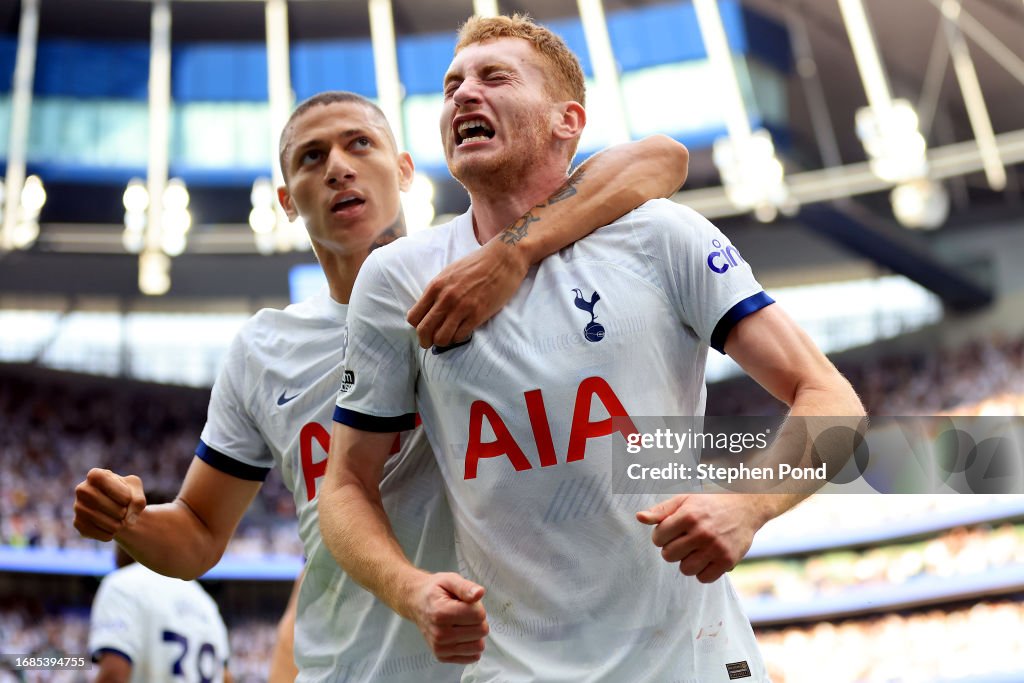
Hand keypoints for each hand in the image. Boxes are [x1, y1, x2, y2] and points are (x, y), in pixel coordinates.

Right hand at [73, 468, 146, 541]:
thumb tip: (128, 519)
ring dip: (115, 524)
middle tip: (124, 513)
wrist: (120, 511)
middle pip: (95, 499)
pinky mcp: (77, 523)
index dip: (117, 491)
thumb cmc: (127, 495)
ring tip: (122, 523)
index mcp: (95, 475)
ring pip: (94, 517)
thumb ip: (138, 500)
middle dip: (117, 510)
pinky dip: (107, 534)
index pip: (101, 479)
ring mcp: (78, 506)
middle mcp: (82, 489)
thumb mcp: (137, 491)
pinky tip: (113, 530)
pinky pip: (91, 531)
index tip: (127, 499)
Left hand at [406, 238, 528, 348]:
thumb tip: (427, 310)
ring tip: (448, 338)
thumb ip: (437, 291)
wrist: (503, 259)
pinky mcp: (478, 315)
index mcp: (435, 286)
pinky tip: (462, 332)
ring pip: (441, 338)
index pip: (413, 317)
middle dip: (425, 340)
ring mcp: (462, 307)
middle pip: (424, 330)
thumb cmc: (476, 264)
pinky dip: (458, 338)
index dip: (417, 326)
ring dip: (442, 342)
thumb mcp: (449, 273)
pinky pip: (460, 336)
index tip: (424, 328)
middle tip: (430, 342)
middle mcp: (446, 298)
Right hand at [406, 572, 488, 663]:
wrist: (416, 603)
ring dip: (475, 633)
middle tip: (463, 612)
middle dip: (477, 620)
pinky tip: (460, 634)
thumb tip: (479, 593)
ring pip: (478, 646)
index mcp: (441, 613)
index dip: (477, 606)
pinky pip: (471, 656)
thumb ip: (466, 587)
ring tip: (461, 623)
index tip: (465, 602)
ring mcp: (440, 648)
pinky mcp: (442, 656)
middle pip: (481, 631)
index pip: (479, 615)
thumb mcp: (449, 580)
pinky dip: (470, 645)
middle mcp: (439, 634)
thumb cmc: (434, 591)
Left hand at [636, 495, 762, 582]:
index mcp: (688, 515)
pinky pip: (704, 578)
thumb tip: (639, 517)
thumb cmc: (709, 503)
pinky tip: (707, 558)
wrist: (746, 506)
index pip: (658, 538)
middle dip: (672, 549)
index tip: (672, 531)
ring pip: (685, 569)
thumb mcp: (684, 499)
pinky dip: (702, 571)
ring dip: (687, 561)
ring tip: (695, 549)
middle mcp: (701, 532)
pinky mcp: (727, 561)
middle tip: (684, 540)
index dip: (662, 535)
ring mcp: (715, 548)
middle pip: (669, 556)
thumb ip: (661, 511)